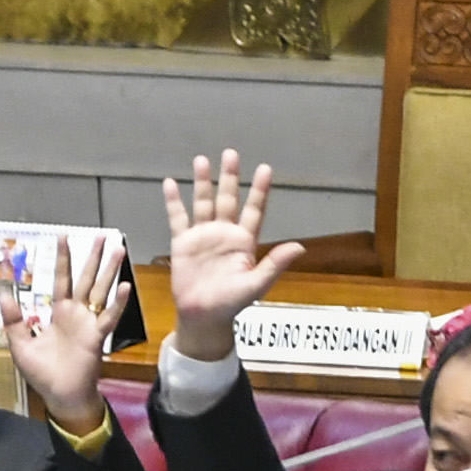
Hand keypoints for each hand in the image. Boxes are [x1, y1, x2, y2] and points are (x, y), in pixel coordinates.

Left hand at [5, 232, 130, 434]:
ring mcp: (89, 323)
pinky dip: (117, 303)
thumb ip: (13, 320)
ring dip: (110, 271)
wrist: (60, 396)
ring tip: (119, 250)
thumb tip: (3, 294)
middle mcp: (76, 313)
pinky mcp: (97, 337)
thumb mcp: (20, 345)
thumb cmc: (43, 373)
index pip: (61, 279)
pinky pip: (109, 317)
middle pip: (87, 278)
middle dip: (94, 257)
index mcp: (58, 313)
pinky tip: (125, 287)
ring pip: (101, 291)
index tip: (64, 237)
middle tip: (105, 236)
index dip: (63, 259)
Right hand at [160, 151, 306, 359]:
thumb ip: (275, 264)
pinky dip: (173, 201)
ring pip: (203, 203)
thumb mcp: (256, 284)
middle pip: (228, 199)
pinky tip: (170, 183)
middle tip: (231, 153)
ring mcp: (203, 236)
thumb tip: (300, 247)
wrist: (204, 317)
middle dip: (229, 177)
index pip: (254, 210)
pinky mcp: (183, 243)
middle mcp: (224, 233)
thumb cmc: (232, 303)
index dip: (259, 190)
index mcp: (244, 242)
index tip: (265, 169)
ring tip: (201, 160)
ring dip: (202, 182)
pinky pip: (177, 218)